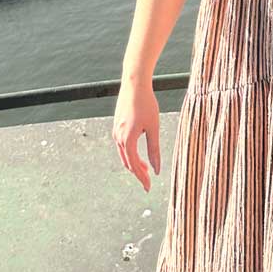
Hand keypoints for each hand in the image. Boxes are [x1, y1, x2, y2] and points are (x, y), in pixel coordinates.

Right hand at [112, 74, 160, 192]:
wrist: (134, 83)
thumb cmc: (146, 104)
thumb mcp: (153, 127)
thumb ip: (154, 149)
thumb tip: (156, 169)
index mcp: (128, 139)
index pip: (134, 165)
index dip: (142, 178)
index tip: (149, 188)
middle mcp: (118, 137)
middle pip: (127, 162)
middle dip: (137, 173)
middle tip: (148, 182)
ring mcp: (116, 131)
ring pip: (124, 154)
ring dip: (134, 163)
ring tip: (146, 168)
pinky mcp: (117, 125)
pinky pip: (122, 145)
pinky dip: (130, 153)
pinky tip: (139, 152)